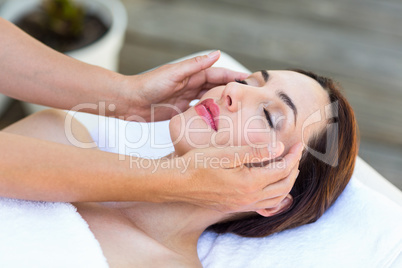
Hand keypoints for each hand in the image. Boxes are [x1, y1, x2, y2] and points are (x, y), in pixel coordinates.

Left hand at [123, 51, 248, 121]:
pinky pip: (200, 112)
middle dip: (231, 90)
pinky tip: (219, 119)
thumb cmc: (149, 84)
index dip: (232, 76)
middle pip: (216, 87)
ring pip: (210, 99)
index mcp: (190, 74)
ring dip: (223, 102)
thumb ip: (195, 65)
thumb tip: (216, 54)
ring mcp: (187, 99)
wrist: (130, 101)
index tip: (249, 80)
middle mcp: (191, 85)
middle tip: (249, 97)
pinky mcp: (181, 111)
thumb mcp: (174, 73)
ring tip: (239, 109)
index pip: (216, 74)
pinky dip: (210, 113)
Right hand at [163, 142, 302, 212]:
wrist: (177, 182)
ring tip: (288, 168)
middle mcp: (249, 197)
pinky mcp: (234, 206)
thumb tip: (279, 147)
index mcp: (250, 183)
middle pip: (284, 186)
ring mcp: (242, 204)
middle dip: (294, 169)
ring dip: (286, 183)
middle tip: (295, 154)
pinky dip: (275, 195)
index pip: (282, 169)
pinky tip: (270, 186)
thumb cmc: (198, 164)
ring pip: (276, 198)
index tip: (299, 144)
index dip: (294, 156)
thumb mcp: (227, 152)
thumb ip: (255, 151)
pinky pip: (264, 205)